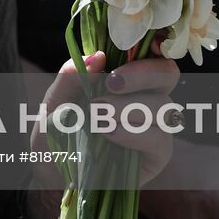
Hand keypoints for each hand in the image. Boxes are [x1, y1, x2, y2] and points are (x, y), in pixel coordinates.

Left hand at [24, 50, 179, 218]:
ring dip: (131, 106)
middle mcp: (146, 96)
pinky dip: (134, 133)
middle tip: (111, 83)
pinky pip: (159, 139)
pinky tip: (108, 133)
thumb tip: (97, 57)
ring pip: (164, 106)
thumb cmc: (55, 133)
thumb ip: (69, 79)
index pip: (153, 51)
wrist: (51, 175)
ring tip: (98, 114)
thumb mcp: (52, 104)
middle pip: (167, 73)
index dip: (158, 42)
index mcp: (124, 75)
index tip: (146, 42)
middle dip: (142, 73)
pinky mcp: (156, 155)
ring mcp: (155, 126)